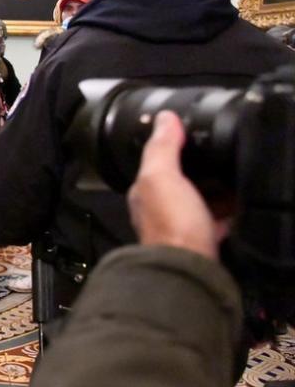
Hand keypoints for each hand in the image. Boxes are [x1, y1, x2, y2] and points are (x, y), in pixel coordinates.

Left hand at [127, 111, 230, 259]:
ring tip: (235, 175)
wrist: (188, 268)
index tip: (191, 136)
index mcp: (145, 192)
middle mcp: (159, 210)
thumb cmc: (171, 223)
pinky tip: (241, 205)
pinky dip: (229, 213)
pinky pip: (218, 222)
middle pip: (182, 183)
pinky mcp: (203, 242)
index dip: (172, 149)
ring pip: (201, 201)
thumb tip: (164, 117)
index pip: (156, 164)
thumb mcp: (162, 176)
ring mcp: (181, 227)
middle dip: (200, 170)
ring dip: (216, 191)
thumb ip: (162, 147)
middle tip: (222, 155)